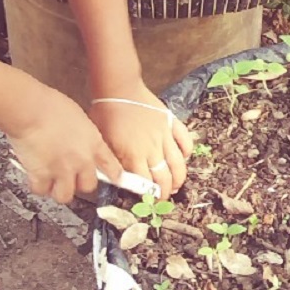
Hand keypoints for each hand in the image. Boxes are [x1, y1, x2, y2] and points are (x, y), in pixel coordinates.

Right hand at [7, 88, 123, 203]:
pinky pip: (41, 190)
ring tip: (51, 182)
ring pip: (65, 195)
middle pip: (88, 186)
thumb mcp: (78, 117)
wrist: (31, 109)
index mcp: (93, 143)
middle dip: (79, 183)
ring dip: (58, 189)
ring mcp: (62, 170)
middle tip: (70, 177)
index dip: (113, 175)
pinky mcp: (42, 176)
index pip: (111, 166)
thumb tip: (77, 140)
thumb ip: (82, 134)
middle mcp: (81, 161)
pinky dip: (37, 186)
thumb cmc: (50, 105)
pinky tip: (35, 178)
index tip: (115, 179)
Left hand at [90, 83, 193, 198]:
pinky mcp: (171, 123)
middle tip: (163, 197)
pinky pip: (185, 141)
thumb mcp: (103, 142)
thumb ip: (113, 161)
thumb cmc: (106, 114)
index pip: (146, 184)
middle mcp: (152, 149)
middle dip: (166, 192)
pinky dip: (187, 151)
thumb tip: (118, 177)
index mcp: (134, 156)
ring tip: (176, 184)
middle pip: (165, 178)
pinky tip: (184, 157)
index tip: (149, 201)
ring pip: (178, 164)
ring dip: (179, 177)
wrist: (119, 88)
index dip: (149, 196)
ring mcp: (164, 136)